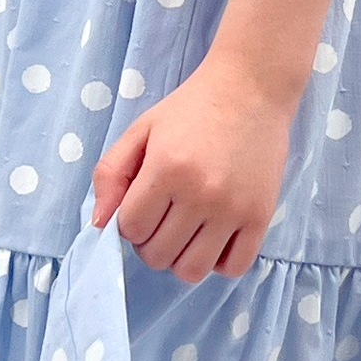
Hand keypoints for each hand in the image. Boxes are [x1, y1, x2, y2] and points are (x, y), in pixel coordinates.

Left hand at [89, 55, 295, 283]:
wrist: (251, 89)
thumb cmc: (192, 108)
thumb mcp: (141, 129)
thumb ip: (110, 173)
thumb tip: (99, 223)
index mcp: (166, 168)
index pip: (131, 228)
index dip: (129, 222)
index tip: (141, 204)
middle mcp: (201, 192)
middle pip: (158, 255)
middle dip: (150, 242)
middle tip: (161, 217)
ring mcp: (233, 208)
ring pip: (192, 271)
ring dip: (180, 258)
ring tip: (184, 232)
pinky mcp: (260, 216)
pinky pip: (233, 267)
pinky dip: (217, 262)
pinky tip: (213, 237)